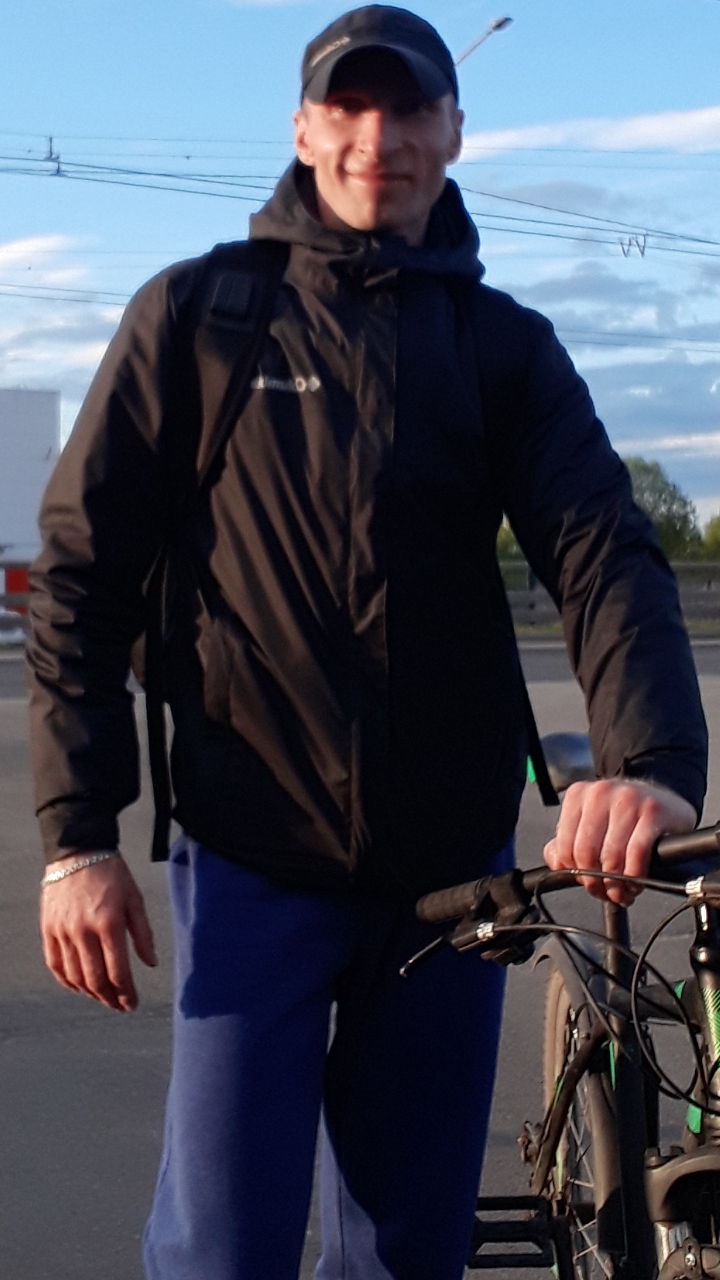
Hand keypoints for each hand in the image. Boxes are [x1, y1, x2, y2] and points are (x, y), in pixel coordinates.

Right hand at [40, 855, 156, 1011]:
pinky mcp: (48, 929)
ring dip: (89, 993)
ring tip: (102, 997)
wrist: (78, 851)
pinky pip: (54, 964)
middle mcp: (83, 931)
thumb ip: (143, 934)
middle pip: (95, 979)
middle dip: (109, 999)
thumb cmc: (112, 873)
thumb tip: (150, 963)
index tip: (132, 1003)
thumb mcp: (135, 899)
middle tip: (119, 1006)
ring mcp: (62, 931)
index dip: (126, 993)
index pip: (118, 971)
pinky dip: (66, 981)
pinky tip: (78, 986)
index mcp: (109, 923)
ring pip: (74, 976)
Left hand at [543, 778, 696, 905]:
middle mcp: (600, 792)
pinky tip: (635, 885)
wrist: (667, 804)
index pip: (564, 845)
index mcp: (579, 794)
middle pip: (587, 852)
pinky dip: (634, 878)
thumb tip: (557, 865)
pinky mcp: (653, 812)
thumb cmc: (625, 818)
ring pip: (612, 857)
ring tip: (620, 893)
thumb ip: (566, 842)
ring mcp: (628, 799)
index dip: (574, 872)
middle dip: (594, 882)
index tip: (584, 883)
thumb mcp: (590, 823)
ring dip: (616, 885)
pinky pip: (636, 855)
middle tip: (603, 893)